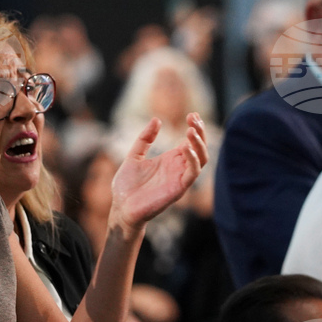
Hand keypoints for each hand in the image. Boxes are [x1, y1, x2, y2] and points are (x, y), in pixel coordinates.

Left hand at [110, 114, 207, 232]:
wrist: (121, 207)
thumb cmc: (127, 185)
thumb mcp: (134, 156)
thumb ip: (145, 139)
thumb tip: (156, 120)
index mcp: (170, 160)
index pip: (190, 142)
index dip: (194, 128)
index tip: (192, 114)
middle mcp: (178, 168)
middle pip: (199, 148)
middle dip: (200, 132)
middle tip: (193, 118)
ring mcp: (179, 178)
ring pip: (201, 159)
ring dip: (199, 144)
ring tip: (191, 129)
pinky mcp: (178, 189)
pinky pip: (192, 173)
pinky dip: (192, 159)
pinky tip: (185, 147)